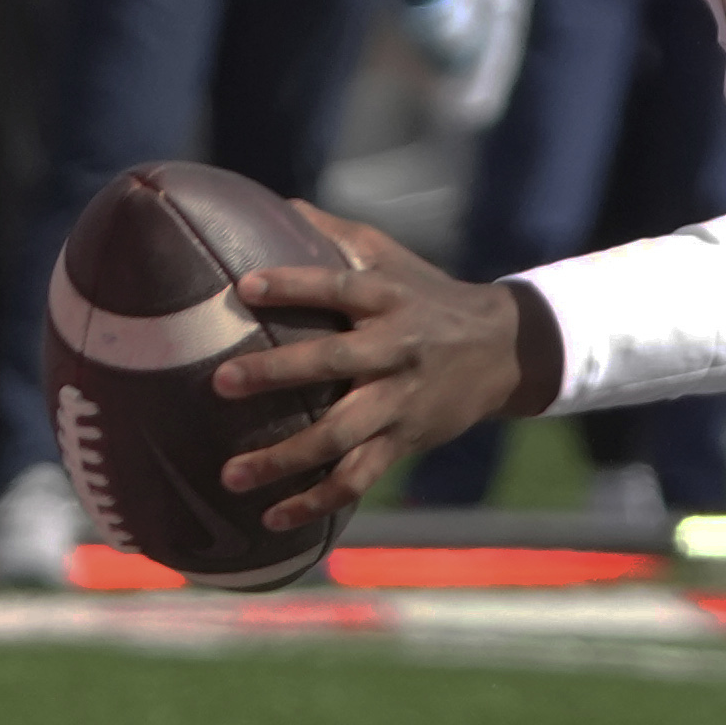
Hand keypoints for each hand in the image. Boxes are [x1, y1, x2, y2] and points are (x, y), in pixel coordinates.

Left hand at [207, 209, 530, 530]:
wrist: (505, 350)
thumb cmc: (428, 295)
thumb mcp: (392, 256)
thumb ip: (334, 236)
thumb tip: (275, 206)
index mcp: (389, 300)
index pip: (338, 289)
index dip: (294, 285)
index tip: (245, 286)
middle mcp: (395, 351)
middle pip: (335, 363)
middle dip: (278, 374)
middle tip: (221, 383)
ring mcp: (401, 402)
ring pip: (343, 435)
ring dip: (287, 458)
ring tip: (232, 474)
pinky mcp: (405, 440)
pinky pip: (359, 477)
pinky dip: (318, 501)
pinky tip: (274, 518)